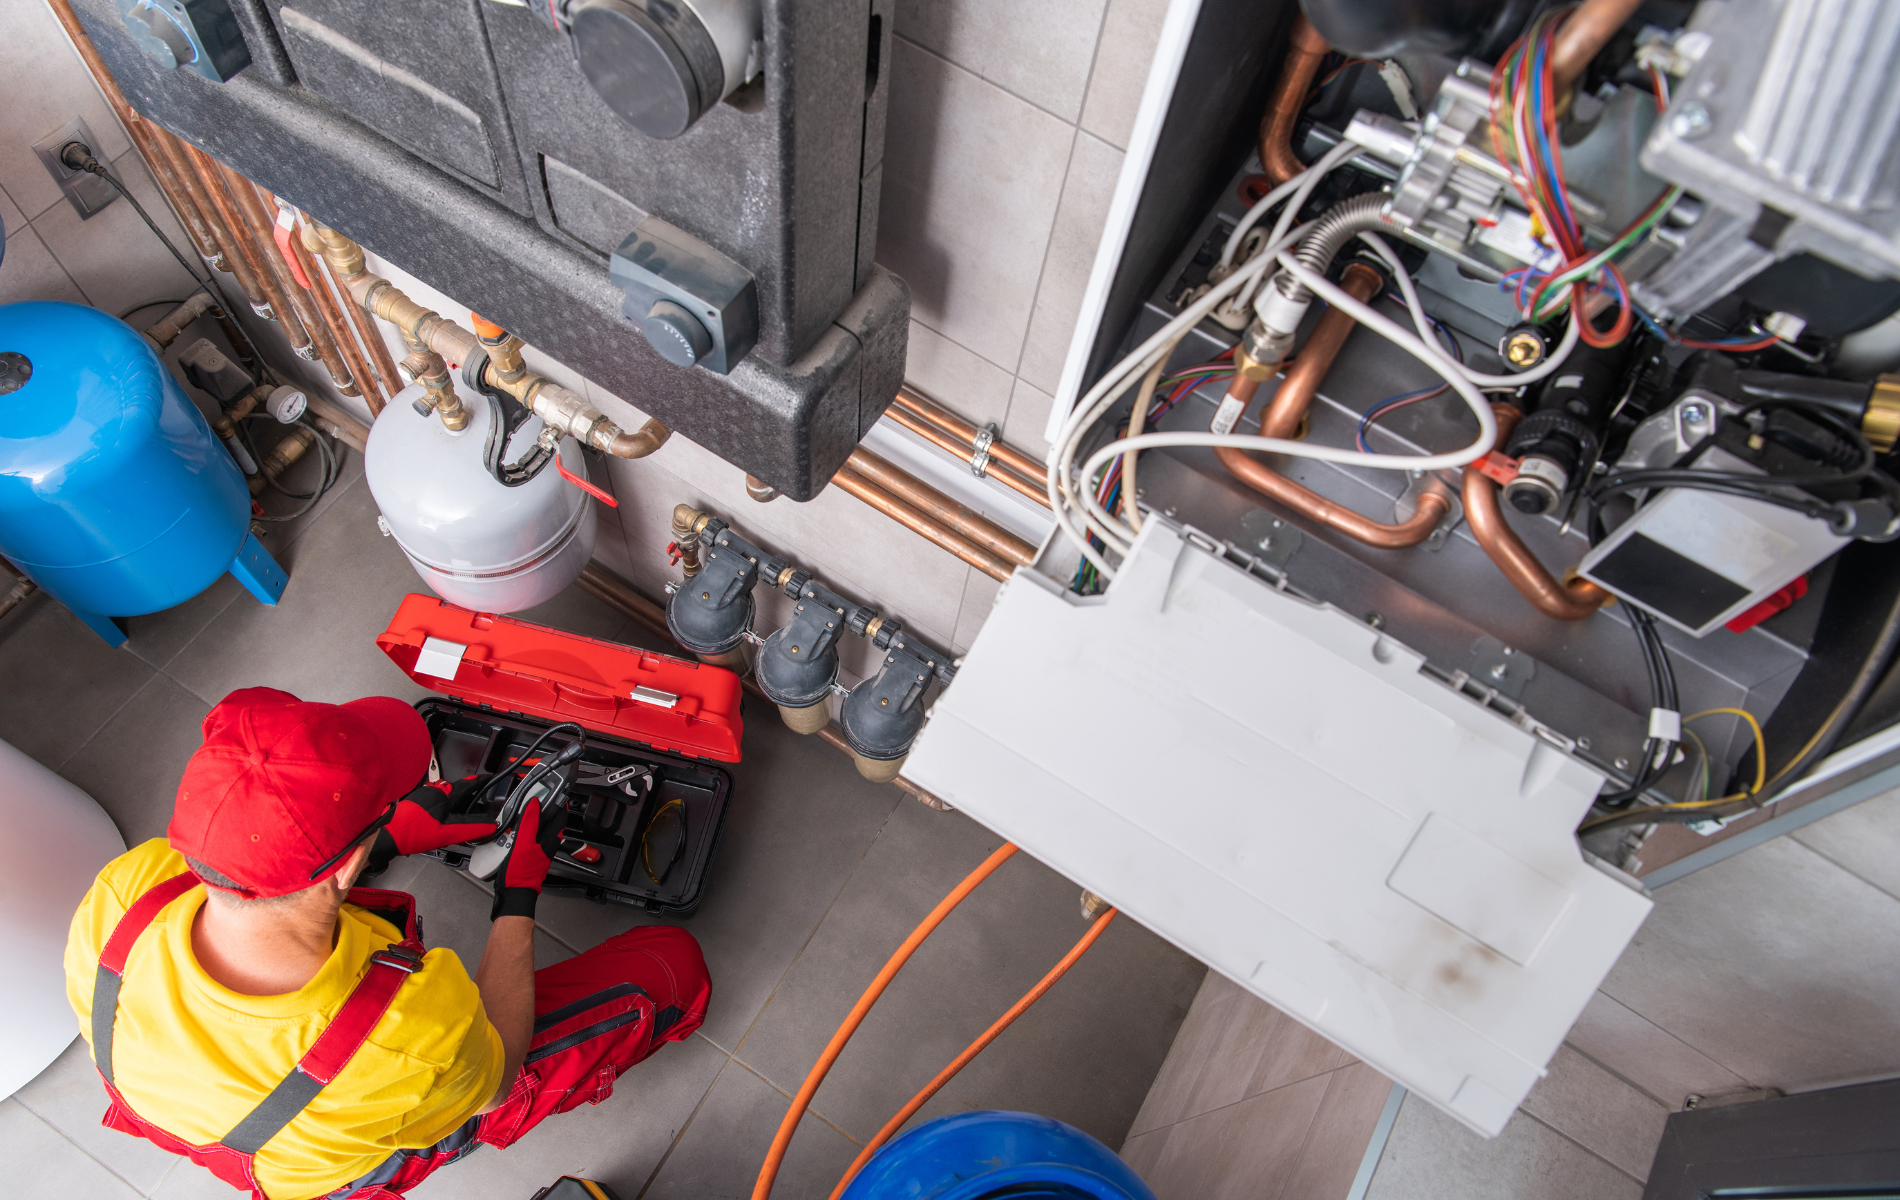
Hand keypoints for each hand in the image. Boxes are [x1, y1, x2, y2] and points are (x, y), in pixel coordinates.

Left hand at [368, 777, 499, 872]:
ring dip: (450, 805)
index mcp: (444, 794)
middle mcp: (432, 790)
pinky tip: (434, 822)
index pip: (468, 784)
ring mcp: (421, 795)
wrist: (385, 836)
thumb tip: (489, 826)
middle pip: (455, 791)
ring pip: (442, 797)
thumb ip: (471, 828)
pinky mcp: (412, 802)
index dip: (481, 782)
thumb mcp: (447, 833)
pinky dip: (438, 809)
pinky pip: (431, 801)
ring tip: (452, 819)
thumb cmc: (412, 832)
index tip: (489, 779)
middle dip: (465, 798)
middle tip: (473, 806)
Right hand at [490, 794, 568, 920]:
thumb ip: (529, 822)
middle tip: (538, 802)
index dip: (560, 803)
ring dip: (535, 822)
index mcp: (549, 839)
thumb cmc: (520, 872)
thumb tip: (535, 804)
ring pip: (542, 832)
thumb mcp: (522, 842)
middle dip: (547, 811)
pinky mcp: (533, 858)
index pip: (560, 816)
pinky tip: (516, 834)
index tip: (556, 793)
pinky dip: (527, 834)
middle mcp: (548, 845)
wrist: (515, 892)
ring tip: (525, 815)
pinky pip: (533, 841)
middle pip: (552, 823)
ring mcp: (541, 852)